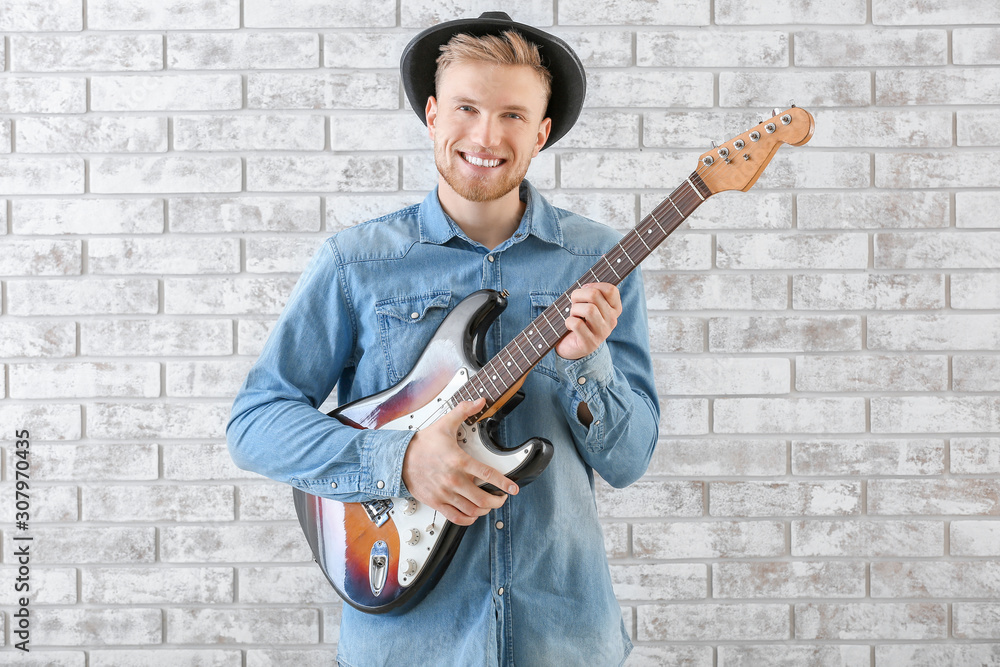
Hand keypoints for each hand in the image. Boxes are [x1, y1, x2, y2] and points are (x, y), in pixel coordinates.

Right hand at [401, 398, 517, 525]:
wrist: (399, 458)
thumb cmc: (422, 444)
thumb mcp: (445, 424)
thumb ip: (464, 411)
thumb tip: (479, 402)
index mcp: (458, 461)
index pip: (487, 474)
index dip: (503, 483)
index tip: (513, 488)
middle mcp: (453, 479)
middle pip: (482, 498)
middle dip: (497, 500)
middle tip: (502, 498)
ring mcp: (444, 493)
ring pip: (471, 510)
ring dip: (484, 510)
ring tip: (490, 505)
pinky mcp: (436, 502)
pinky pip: (455, 517)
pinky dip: (468, 519)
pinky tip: (473, 515)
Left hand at [555, 282, 621, 360]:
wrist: (571, 346)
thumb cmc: (579, 319)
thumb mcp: (588, 304)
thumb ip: (591, 293)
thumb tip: (586, 286)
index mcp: (615, 309)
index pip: (611, 290)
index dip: (594, 285)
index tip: (585, 290)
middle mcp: (612, 321)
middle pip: (595, 295)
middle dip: (578, 295)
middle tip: (574, 303)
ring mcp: (602, 333)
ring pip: (588, 310)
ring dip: (574, 309)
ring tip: (573, 315)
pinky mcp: (590, 343)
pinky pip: (577, 324)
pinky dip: (568, 322)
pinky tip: (569, 326)